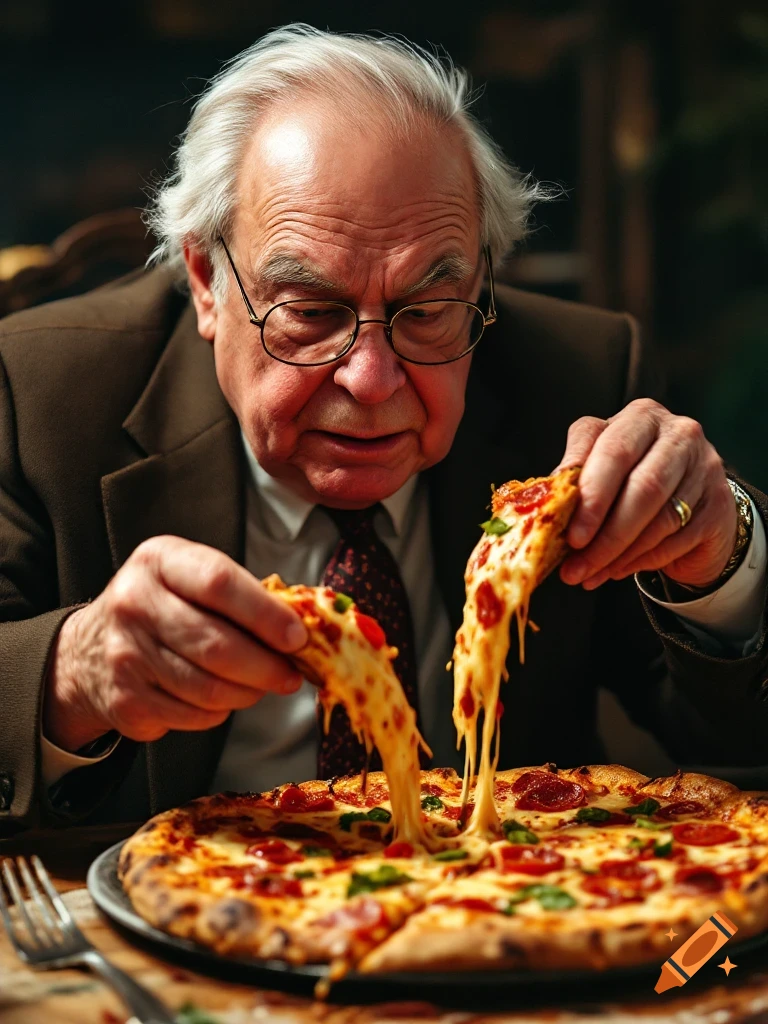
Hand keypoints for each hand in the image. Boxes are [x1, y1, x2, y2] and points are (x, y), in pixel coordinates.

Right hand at [43, 536, 307, 751]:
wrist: (91, 647)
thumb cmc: (163, 606)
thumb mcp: (190, 578)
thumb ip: (240, 595)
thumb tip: (299, 630)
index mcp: (159, 561)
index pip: (219, 584)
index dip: (266, 614)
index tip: (298, 637)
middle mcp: (135, 603)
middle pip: (216, 644)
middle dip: (266, 666)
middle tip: (291, 675)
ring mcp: (125, 655)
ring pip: (208, 687)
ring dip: (248, 693)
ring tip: (261, 686)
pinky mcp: (125, 700)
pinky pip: (192, 715)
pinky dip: (219, 712)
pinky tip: (222, 698)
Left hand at [554, 399, 737, 590]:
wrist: (689, 498)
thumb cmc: (633, 477)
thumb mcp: (601, 466)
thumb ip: (578, 477)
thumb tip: (547, 507)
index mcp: (641, 417)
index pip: (612, 450)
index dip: (590, 494)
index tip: (569, 533)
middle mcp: (679, 434)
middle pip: (642, 486)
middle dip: (604, 532)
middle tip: (576, 563)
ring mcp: (705, 469)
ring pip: (660, 519)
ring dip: (619, 554)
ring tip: (590, 573)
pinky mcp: (718, 504)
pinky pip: (677, 540)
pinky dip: (642, 561)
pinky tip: (616, 570)